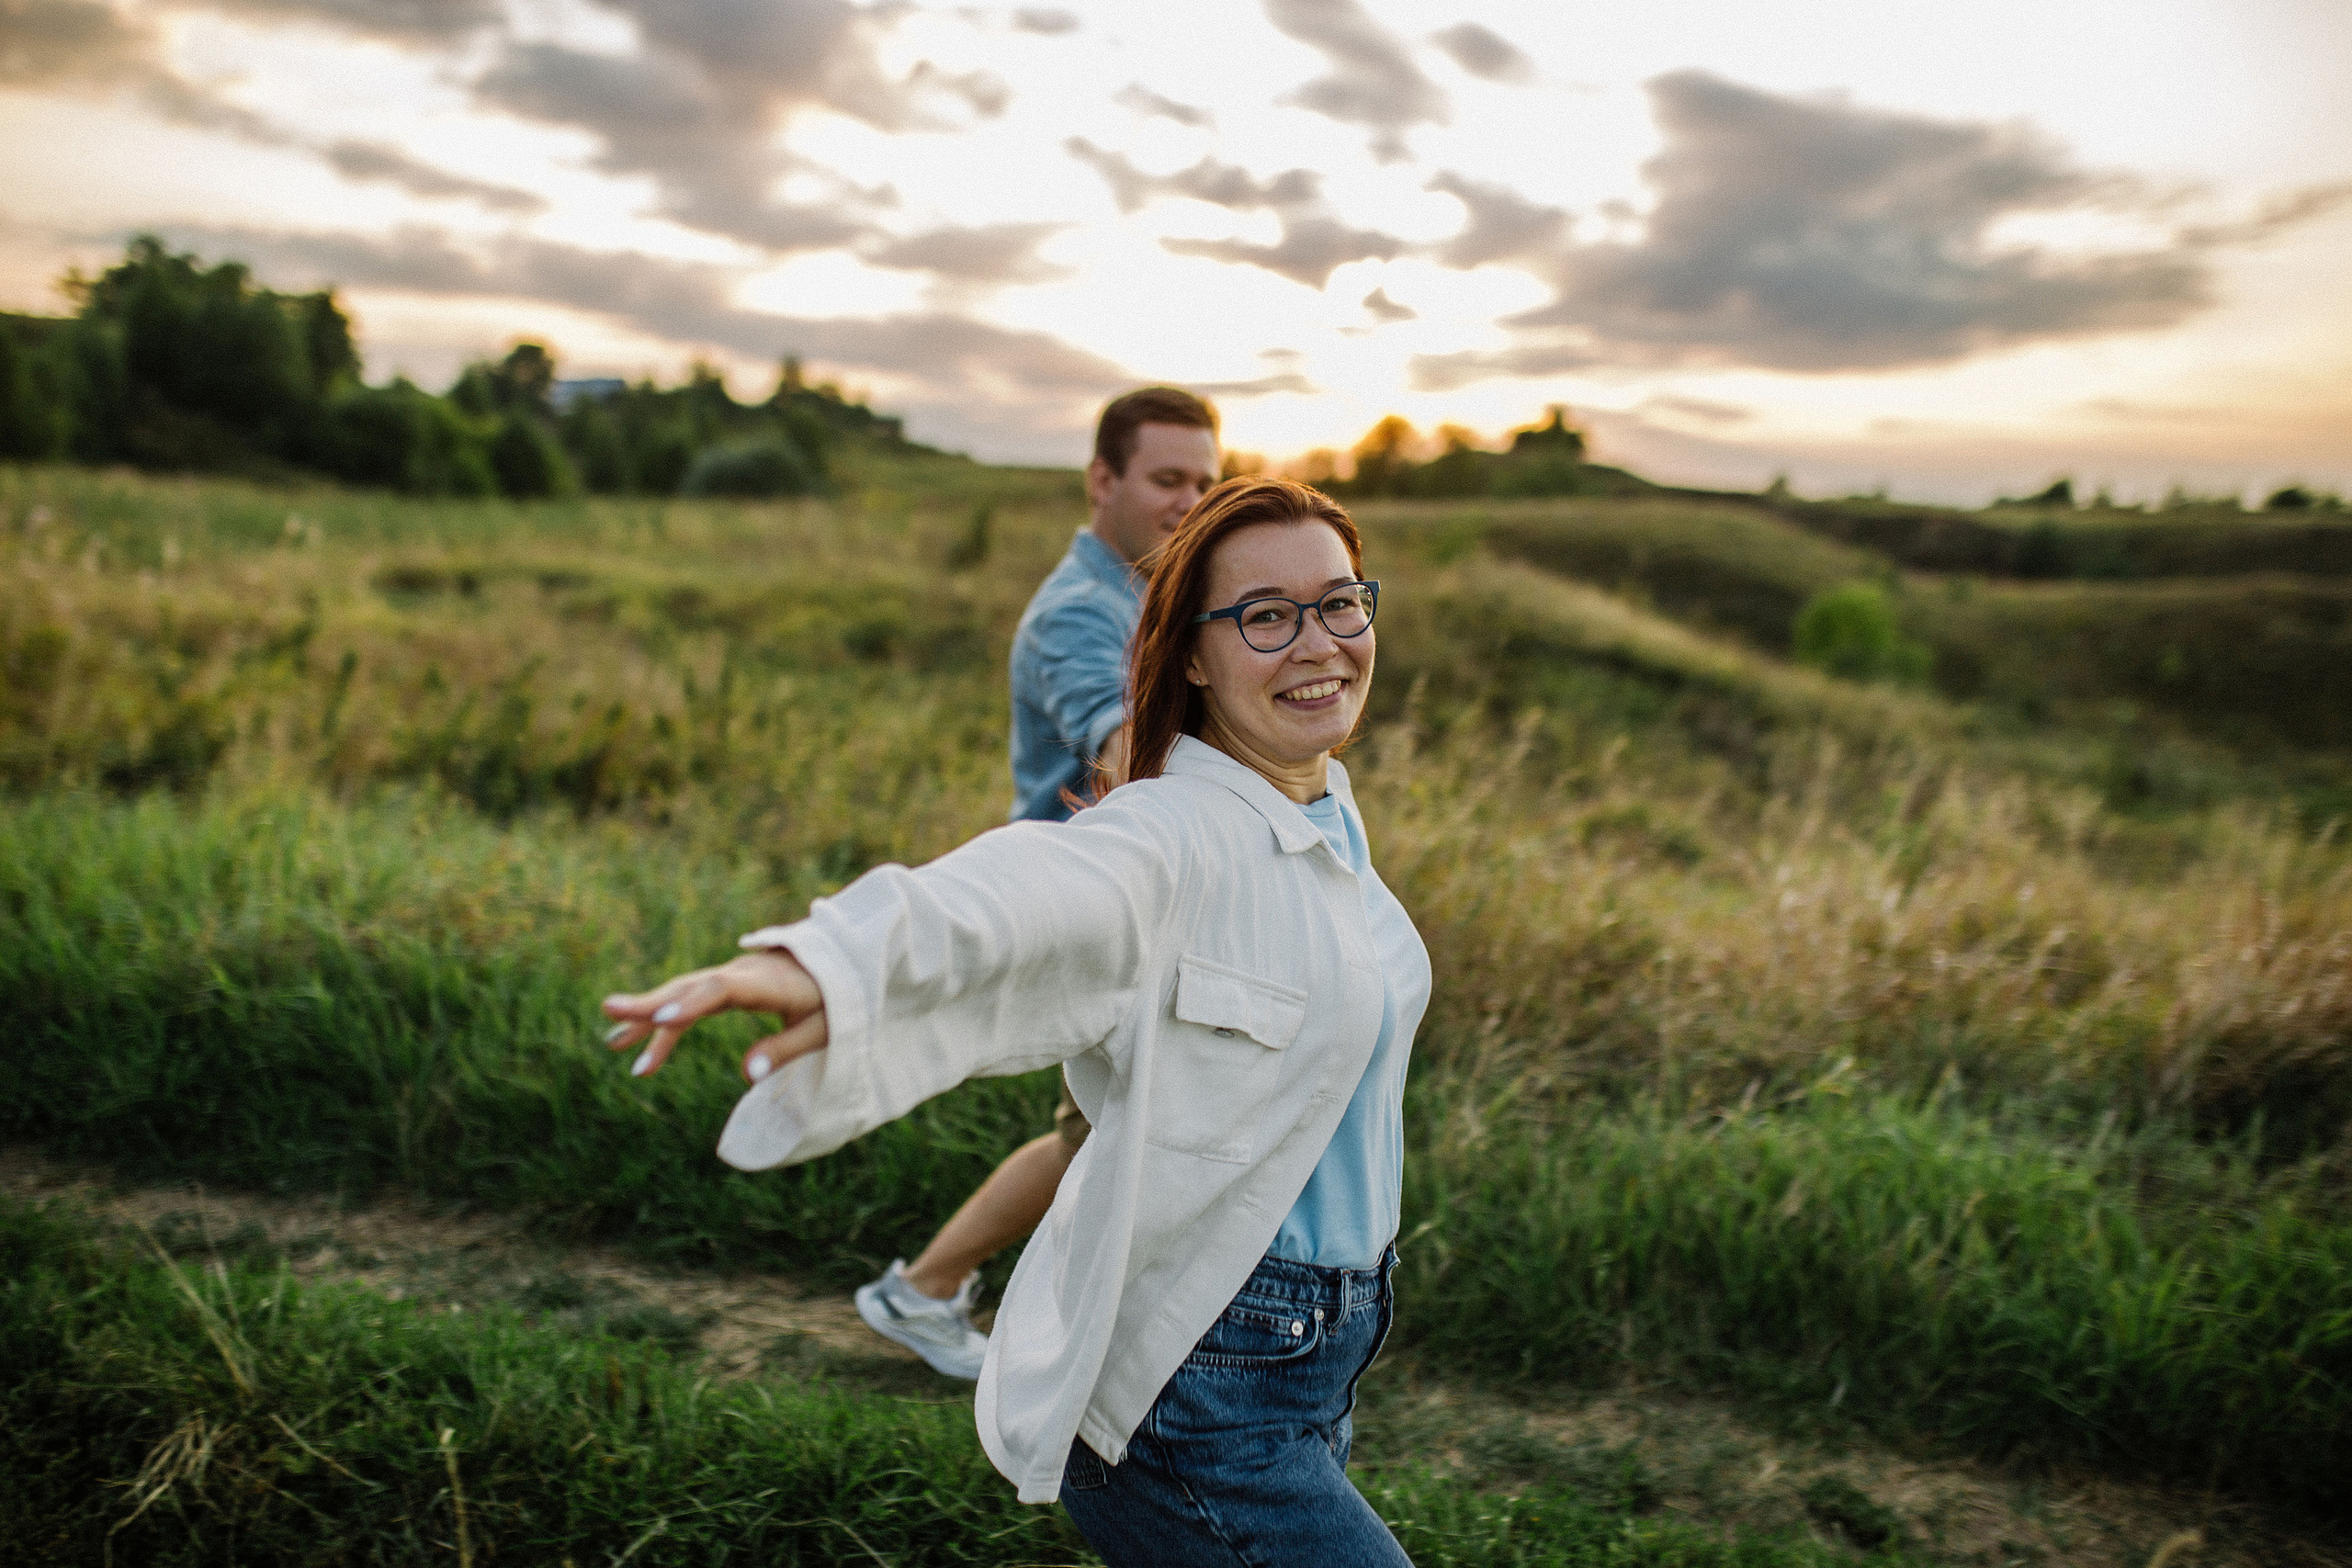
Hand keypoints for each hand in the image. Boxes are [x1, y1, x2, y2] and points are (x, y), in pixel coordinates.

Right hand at [601, 949, 827, 1083]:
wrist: (842, 965)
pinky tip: (645, 1053)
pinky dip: (667, 1024)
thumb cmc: (837, 1000)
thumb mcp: (822, 1029)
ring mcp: (730, 977)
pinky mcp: (726, 986)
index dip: (691, 1004)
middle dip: (650, 1003)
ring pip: (682, 994)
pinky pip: (690, 1003)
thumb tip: (747, 1076)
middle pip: (690, 987)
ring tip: (613, 1043)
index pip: (721, 989)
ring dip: (648, 1017)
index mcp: (766, 981)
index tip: (662, 1020)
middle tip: (611, 1012)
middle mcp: (741, 973)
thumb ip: (785, 1049)